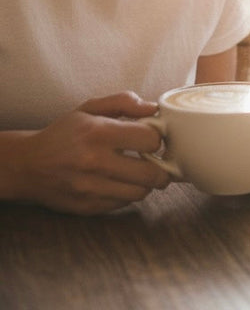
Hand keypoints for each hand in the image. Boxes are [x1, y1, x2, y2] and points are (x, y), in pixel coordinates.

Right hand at [6, 92, 169, 214]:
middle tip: (156, 159)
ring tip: (140, 170)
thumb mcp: (90, 108)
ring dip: (146, 182)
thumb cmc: (64, 133)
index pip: (150, 140)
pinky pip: (123, 204)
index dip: (156, 137)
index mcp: (98, 133)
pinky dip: (128, 193)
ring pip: (141, 192)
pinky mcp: (87, 207)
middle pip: (151, 173)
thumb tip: (153, 108)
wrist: (28, 165)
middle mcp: (95, 163)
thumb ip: (124, 102)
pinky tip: (122, 181)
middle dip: (161, 165)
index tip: (151, 137)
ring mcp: (91, 188)